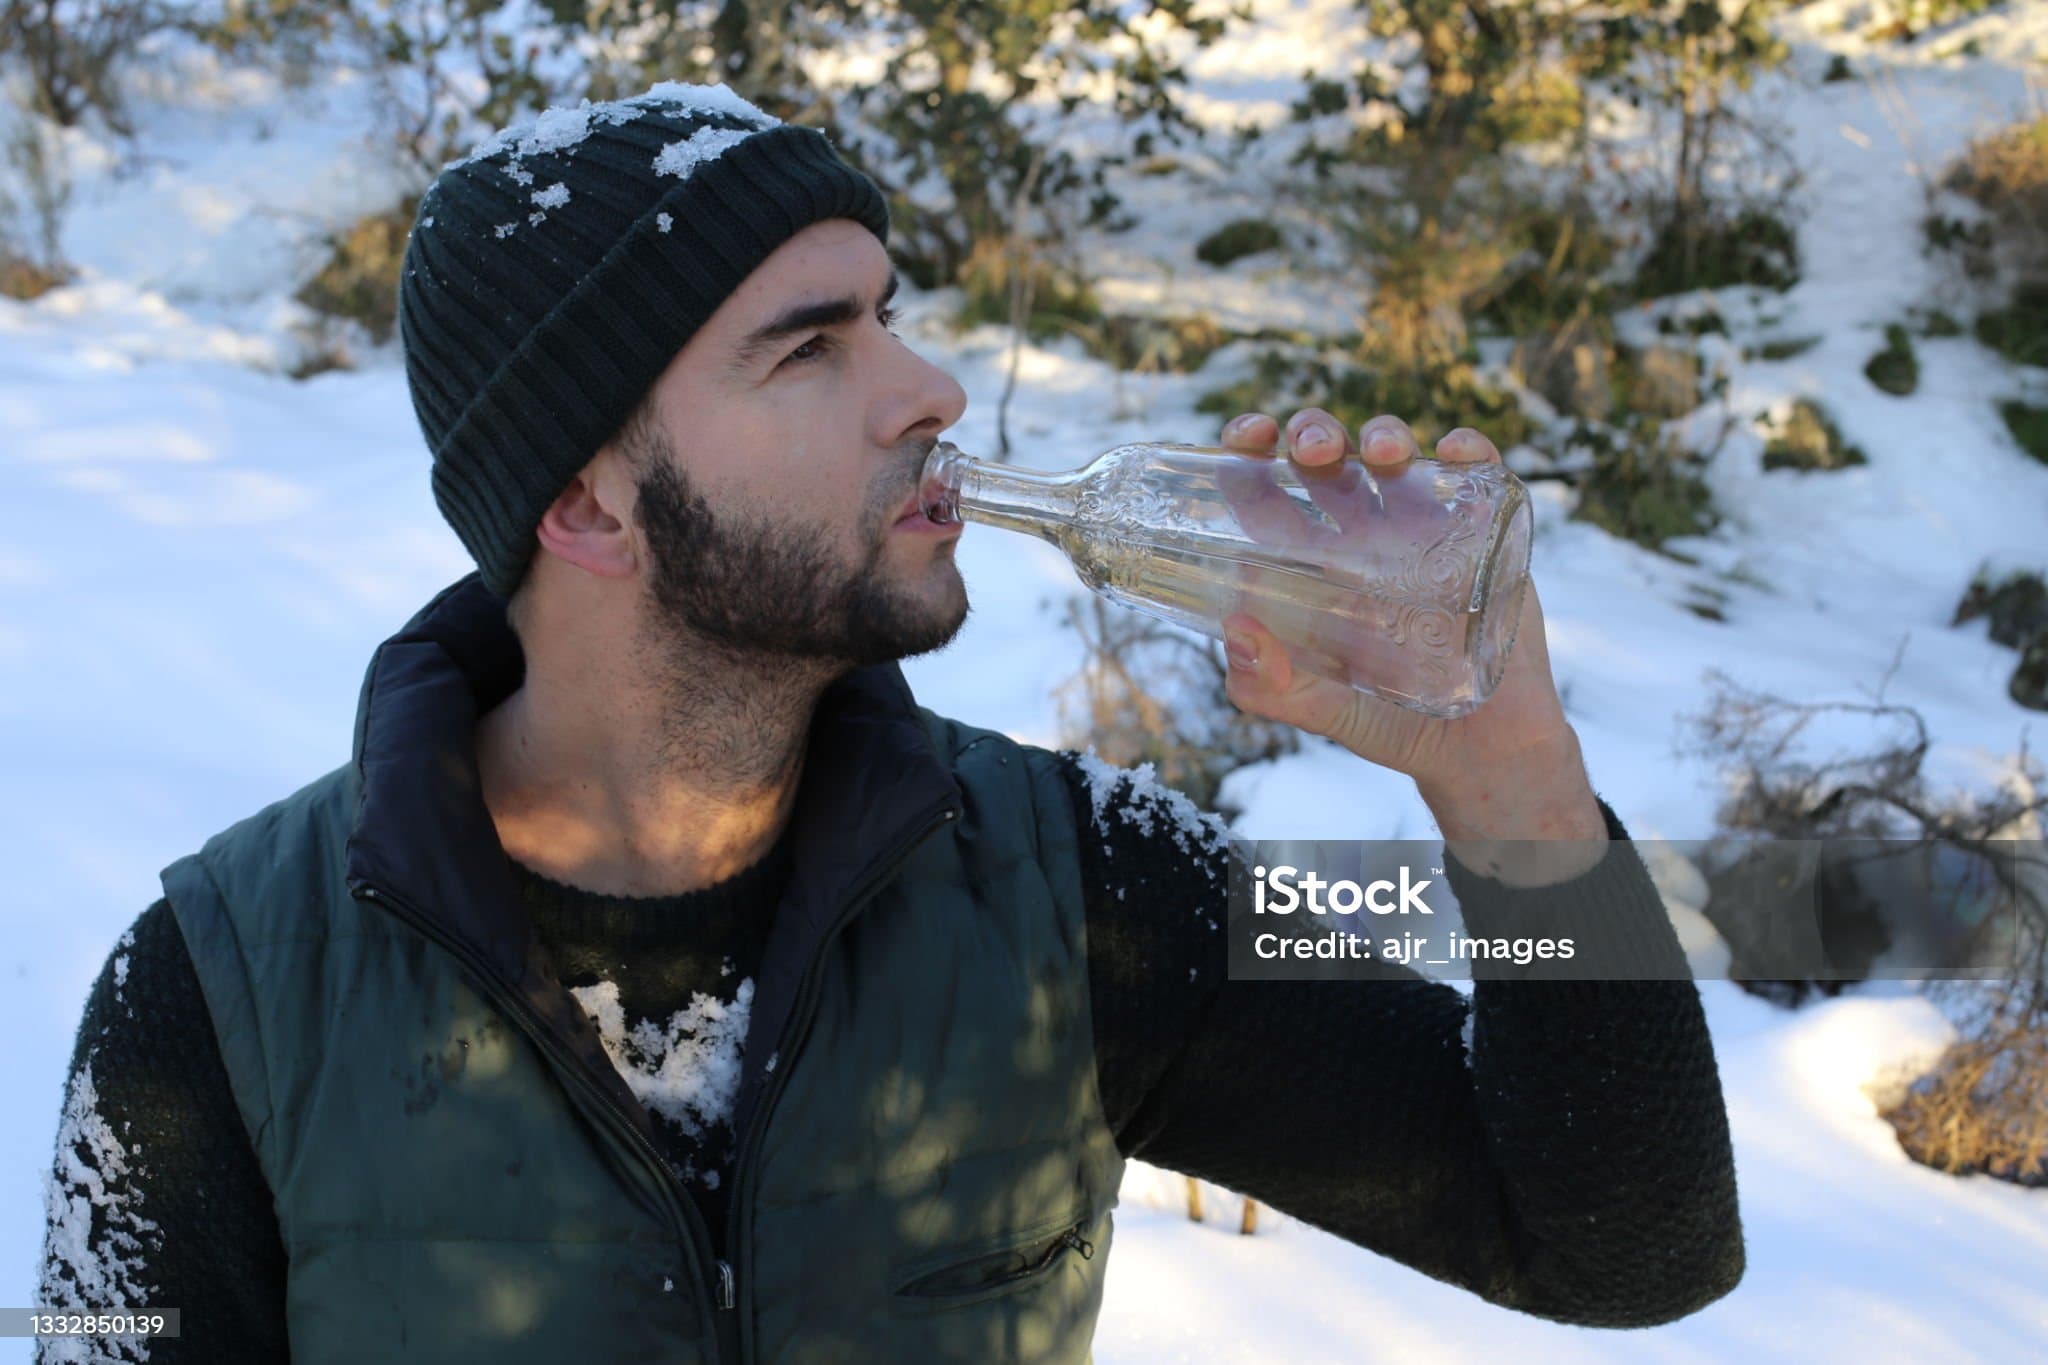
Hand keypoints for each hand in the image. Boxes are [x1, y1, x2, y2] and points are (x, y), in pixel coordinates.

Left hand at [1214, 409, 1590, 832]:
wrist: (1483, 751)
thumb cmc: (1393, 727)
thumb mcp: (1323, 713)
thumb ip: (1270, 688)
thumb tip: (1235, 629)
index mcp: (1311, 567)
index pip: (1267, 494)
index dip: (1248, 456)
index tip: (1246, 441)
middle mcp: (1361, 537)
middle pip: (1327, 459)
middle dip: (1313, 433)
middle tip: (1311, 450)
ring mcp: (1423, 530)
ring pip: (1395, 454)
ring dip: (1383, 434)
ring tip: (1383, 453)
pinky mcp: (1484, 536)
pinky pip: (1476, 475)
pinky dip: (1466, 451)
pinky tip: (1453, 453)